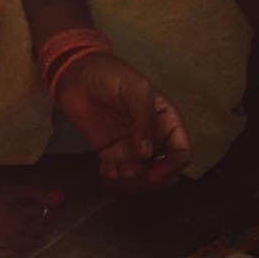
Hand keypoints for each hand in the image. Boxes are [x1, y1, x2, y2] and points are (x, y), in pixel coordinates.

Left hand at [54, 52, 190, 189]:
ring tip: (113, 169)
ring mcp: (131, 147)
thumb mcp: (136, 90)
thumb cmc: (111, 76)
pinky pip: (118, 174)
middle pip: (162, 172)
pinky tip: (103, 168)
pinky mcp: (111, 153)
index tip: (153, 174)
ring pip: (140, 177)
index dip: (172, 168)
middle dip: (148, 179)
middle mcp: (152, 137)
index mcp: (166, 121)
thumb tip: (147, 154)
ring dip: (128, 181)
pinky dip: (112, 177)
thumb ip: (144, 119)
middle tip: (128, 172)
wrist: (77, 77)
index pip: (181, 153)